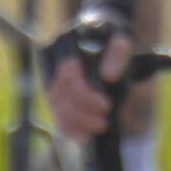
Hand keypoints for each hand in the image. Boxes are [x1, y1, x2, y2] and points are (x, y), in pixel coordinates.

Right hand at [42, 0, 139, 140]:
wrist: (102, 33)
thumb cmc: (113, 37)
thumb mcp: (122, 39)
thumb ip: (118, 53)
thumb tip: (108, 76)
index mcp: (66, 42)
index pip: (67, 73)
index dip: (85, 94)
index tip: (106, 106)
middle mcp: (51, 58)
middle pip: (58, 93)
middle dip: (81, 113)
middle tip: (103, 122)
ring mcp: (48, 74)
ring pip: (54, 106)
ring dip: (76, 123)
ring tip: (98, 128)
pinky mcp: (53, 89)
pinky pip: (55, 112)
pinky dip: (67, 127)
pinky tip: (83, 136)